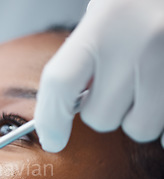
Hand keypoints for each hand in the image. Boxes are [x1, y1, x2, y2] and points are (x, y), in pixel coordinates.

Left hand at [35, 0, 163, 151]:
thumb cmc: (139, 1)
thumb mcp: (107, 11)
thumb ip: (85, 54)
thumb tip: (67, 105)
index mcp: (106, 20)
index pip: (61, 83)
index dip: (50, 119)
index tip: (52, 139)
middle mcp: (140, 42)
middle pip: (101, 117)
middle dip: (102, 111)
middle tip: (113, 88)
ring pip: (139, 128)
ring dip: (135, 117)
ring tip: (141, 88)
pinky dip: (160, 117)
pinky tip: (157, 94)